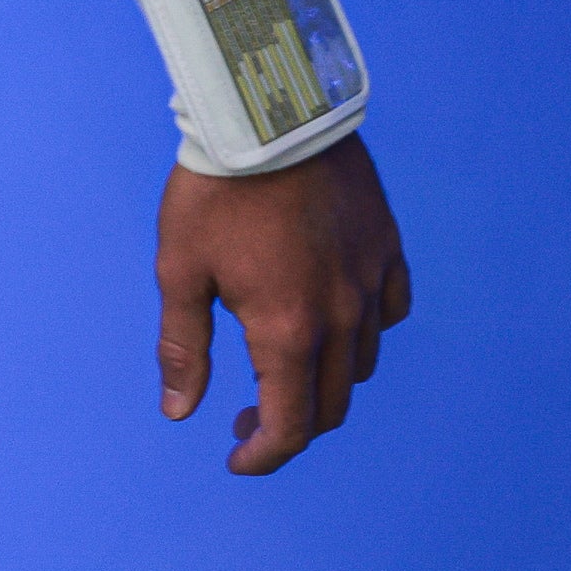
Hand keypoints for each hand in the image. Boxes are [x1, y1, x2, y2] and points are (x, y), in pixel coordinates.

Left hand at [155, 131, 409, 474]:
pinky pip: (390, 312)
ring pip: (362, 363)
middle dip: (291, 427)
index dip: (263, 455)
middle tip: (247, 419)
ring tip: (284, 369)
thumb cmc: (214, 189)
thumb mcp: (181, 269)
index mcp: (287, 330)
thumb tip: (180, 412)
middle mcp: (341, 316)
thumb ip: (184, 347)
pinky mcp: (387, 247)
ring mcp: (371, 281)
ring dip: (326, 383)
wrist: (267, 112)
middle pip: (331, 405)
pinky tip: (333, 321)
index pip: (289, 426)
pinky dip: (366, 333)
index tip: (236, 458)